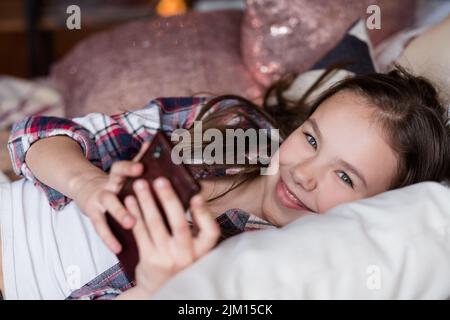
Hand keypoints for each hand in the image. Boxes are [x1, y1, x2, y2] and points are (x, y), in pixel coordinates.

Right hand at [72, 142, 149, 253]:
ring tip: (132, 223)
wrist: (82, 187)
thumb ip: (138, 164)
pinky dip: (108, 238)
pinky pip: (100, 226)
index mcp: (119, 174)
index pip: (124, 164)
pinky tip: (117, 248)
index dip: (132, 164)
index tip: (143, 165)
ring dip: (121, 213)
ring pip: (110, 203)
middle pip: (117, 177)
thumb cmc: (114, 183)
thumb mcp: (123, 174)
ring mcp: (100, 198)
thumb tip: (154, 144)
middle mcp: (109, 182)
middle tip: (143, 187)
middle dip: (128, 180)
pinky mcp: (93, 213)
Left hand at [124, 176, 219, 297]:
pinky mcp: (148, 259)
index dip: (204, 214)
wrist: (159, 290)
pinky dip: (135, 214)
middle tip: (160, 180)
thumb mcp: (194, 250)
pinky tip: (130, 201)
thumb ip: (194, 229)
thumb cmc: (179, 262)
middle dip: (168, 199)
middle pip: (178, 224)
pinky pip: (140, 232)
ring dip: (146, 201)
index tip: (196, 196)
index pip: (210, 232)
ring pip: (155, 224)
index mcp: (202, 251)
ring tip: (140, 184)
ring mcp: (166, 258)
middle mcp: (186, 256)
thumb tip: (190, 195)